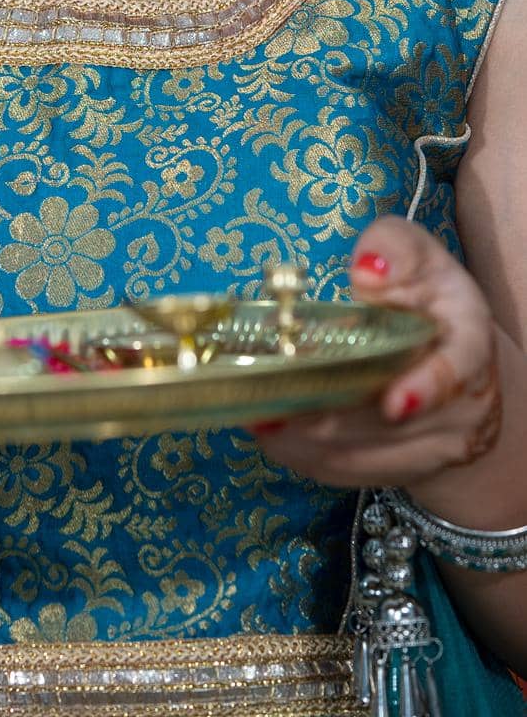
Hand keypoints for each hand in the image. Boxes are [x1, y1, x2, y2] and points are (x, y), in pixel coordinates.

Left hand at [249, 216, 500, 488]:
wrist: (454, 364)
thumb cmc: (427, 298)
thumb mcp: (420, 258)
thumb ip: (396, 250)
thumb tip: (366, 270)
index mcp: (466, 345)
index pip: (454, 374)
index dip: (425, 390)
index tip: (393, 403)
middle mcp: (457, 409)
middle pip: (387, 426)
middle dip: (328, 416)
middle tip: (271, 399)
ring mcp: (429, 450)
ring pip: (361, 455)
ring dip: (305, 438)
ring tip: (255, 412)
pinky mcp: (396, 471)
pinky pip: (345, 471)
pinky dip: (303, 453)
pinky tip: (269, 430)